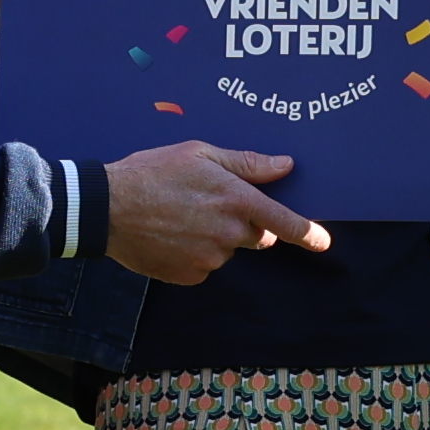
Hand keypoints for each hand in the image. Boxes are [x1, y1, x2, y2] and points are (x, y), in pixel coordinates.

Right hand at [99, 139, 323, 280]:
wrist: (107, 208)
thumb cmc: (153, 172)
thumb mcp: (199, 154)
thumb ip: (246, 163)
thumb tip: (285, 166)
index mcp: (236, 200)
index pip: (285, 222)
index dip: (307, 233)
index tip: (322, 241)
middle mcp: (228, 233)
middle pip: (256, 236)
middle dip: (245, 224)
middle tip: (212, 205)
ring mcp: (209, 259)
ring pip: (227, 250)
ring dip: (215, 237)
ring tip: (181, 217)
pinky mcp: (190, 275)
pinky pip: (203, 266)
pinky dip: (194, 253)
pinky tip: (171, 235)